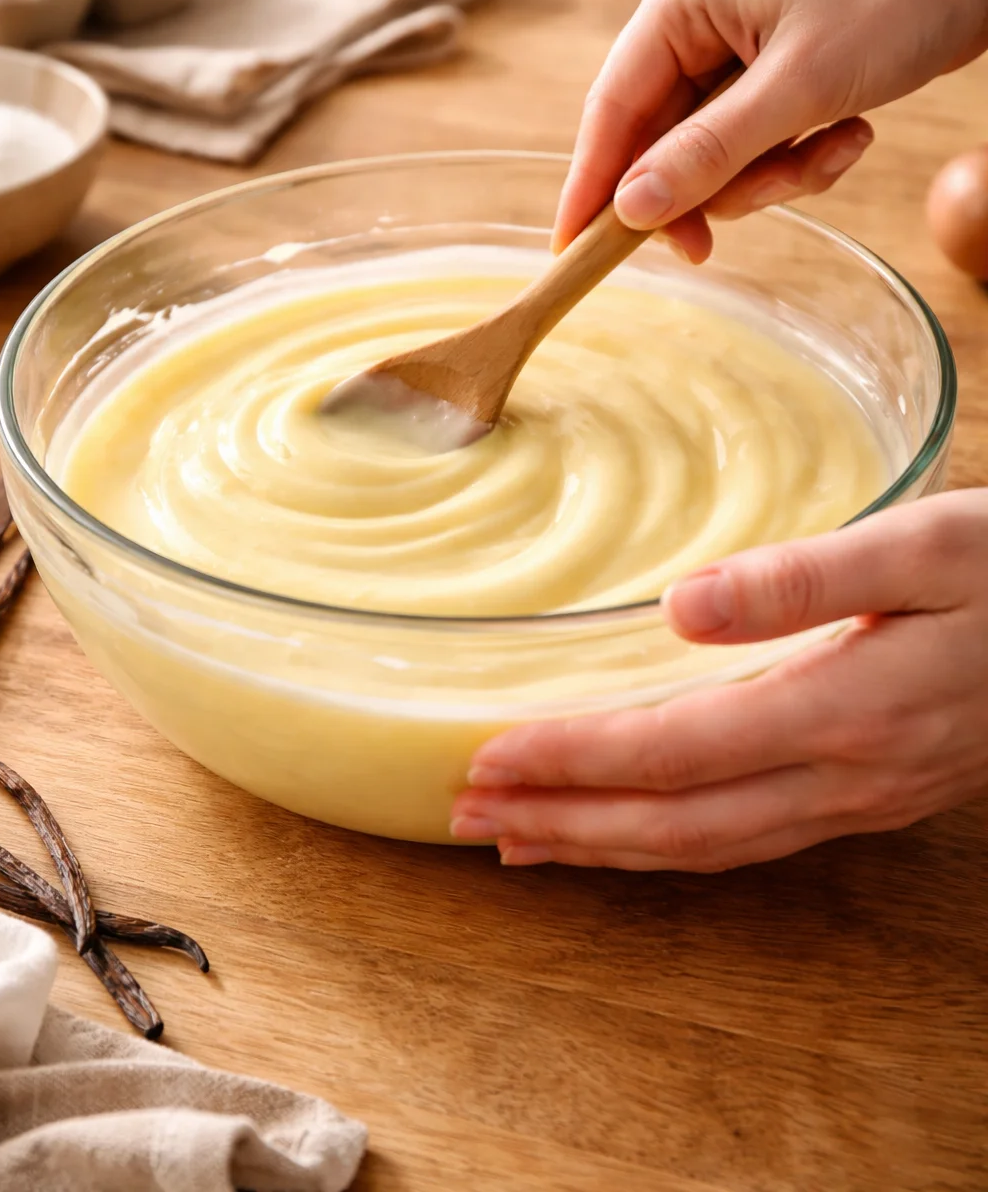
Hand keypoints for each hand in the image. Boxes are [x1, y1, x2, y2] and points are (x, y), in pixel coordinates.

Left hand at [450, 491, 987, 871]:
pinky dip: (668, 841)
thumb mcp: (924, 546)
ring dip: (606, 844)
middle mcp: (843, 776)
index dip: (573, 761)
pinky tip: (630, 828)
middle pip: (675, 823)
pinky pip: (745, 839)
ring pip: (707, 847)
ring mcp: (859, 798)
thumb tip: (681, 606)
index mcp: (844, 709)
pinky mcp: (870, 794)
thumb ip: (804, 578)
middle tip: (469, 814)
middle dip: (565, 820)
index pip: (673, 752)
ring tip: (521, 840)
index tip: (487, 758)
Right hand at [556, 0, 987, 259]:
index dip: (591, 185)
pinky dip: (800, 158)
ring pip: (713, 156)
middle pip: (662, 143)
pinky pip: (756, 147)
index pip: (612, 110)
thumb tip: (631, 209)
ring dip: (772, 174)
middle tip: (737, 227)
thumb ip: (708, 153)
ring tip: (832, 149)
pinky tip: (848, 134)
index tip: (572, 252)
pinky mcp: (770, 74)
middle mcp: (693, 22)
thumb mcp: (797, 88)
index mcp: (680, 2)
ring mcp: (732, 50)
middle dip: (714, 186)